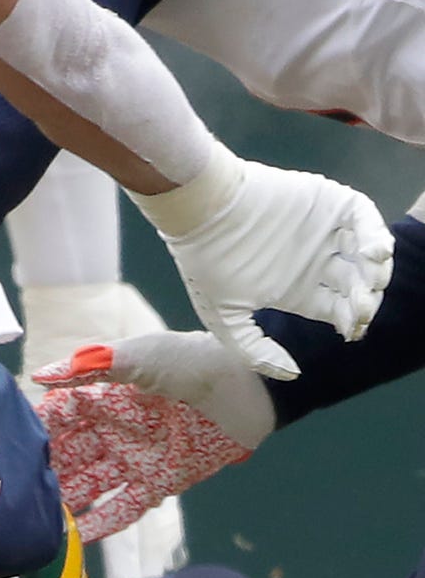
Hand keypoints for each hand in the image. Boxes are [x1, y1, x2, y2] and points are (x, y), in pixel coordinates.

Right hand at [18, 281, 185, 577]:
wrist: (253, 386)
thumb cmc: (196, 360)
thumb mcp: (140, 353)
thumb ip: (89, 365)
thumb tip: (37, 377)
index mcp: (105, 397)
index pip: (59, 416)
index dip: (35, 427)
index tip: (7, 443)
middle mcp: (114, 431)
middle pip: (68, 454)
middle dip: (41, 470)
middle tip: (6, 491)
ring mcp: (135, 459)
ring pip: (88, 484)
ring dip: (62, 500)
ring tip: (29, 519)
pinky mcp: (160, 483)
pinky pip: (124, 508)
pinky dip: (100, 524)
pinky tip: (72, 539)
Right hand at [143, 154, 390, 378]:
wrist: (201, 213)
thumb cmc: (207, 264)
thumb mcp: (224, 319)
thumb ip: (255, 351)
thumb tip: (293, 375)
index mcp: (296, 288)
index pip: (339, 309)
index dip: (351, 321)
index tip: (351, 330)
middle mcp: (315, 261)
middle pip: (358, 286)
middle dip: (365, 301)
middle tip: (360, 309)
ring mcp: (324, 231)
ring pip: (368, 256)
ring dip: (376, 272)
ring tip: (368, 283)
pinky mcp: (329, 202)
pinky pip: (365, 218)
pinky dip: (375, 235)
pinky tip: (371, 254)